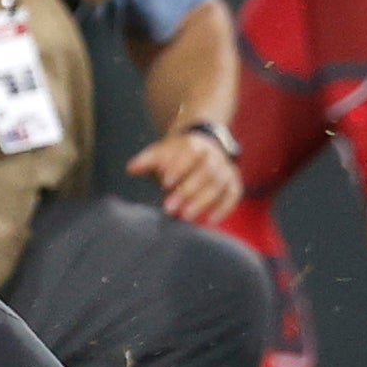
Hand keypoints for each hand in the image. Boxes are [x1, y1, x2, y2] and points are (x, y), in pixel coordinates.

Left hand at [128, 128, 243, 224]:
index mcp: (196, 145)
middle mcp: (214, 156)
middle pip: (205, 172)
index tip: (165, 184)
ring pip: (218, 186)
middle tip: (169, 209)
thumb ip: (147, 161)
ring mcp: (226, 170)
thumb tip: (132, 168)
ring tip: (185, 217)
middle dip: (187, 191)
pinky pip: (233, 196)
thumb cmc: (176, 156)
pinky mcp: (234, 183)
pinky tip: (210, 221)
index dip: (179, 168)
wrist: (202, 149)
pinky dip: (223, 209)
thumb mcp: (161, 153)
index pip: (190, 154)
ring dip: (202, 202)